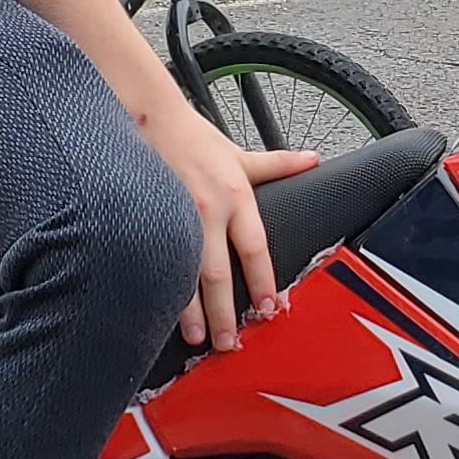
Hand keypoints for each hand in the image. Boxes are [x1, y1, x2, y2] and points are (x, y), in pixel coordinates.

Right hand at [140, 102, 321, 349]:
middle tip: (230, 342)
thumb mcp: (240, 153)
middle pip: (220, 274)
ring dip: (191, 312)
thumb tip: (312, 161)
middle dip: (225, 313)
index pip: (255, 249)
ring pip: (185, 275)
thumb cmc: (192, 138)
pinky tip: (160, 310)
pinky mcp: (147, 221)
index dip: (264, 282)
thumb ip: (278, 165)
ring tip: (196, 338)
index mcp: (235, 196)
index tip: (270, 309)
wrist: (146, 116)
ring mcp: (174, 219)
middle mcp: (207, 211)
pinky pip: (157, 262)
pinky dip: (161, 288)